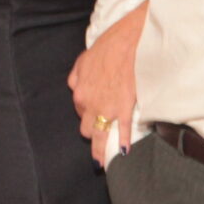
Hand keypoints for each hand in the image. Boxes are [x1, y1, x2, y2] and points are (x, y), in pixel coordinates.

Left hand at [70, 4, 145, 163]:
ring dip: (99, 149)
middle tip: (97, 135)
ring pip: (99, 136)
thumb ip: (76, 76)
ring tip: (100, 161)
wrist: (130, 42)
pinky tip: (124, 152)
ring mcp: (108, 109)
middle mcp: (90, 104)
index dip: (86, 111)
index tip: (93, 114)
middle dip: (91, 131)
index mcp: (79, 92)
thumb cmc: (108, 47)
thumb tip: (74, 87)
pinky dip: (123, 143)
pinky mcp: (124, 109)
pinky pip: (122, 131)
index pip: (79, 110)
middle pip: (87, 128)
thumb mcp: (83, 59)